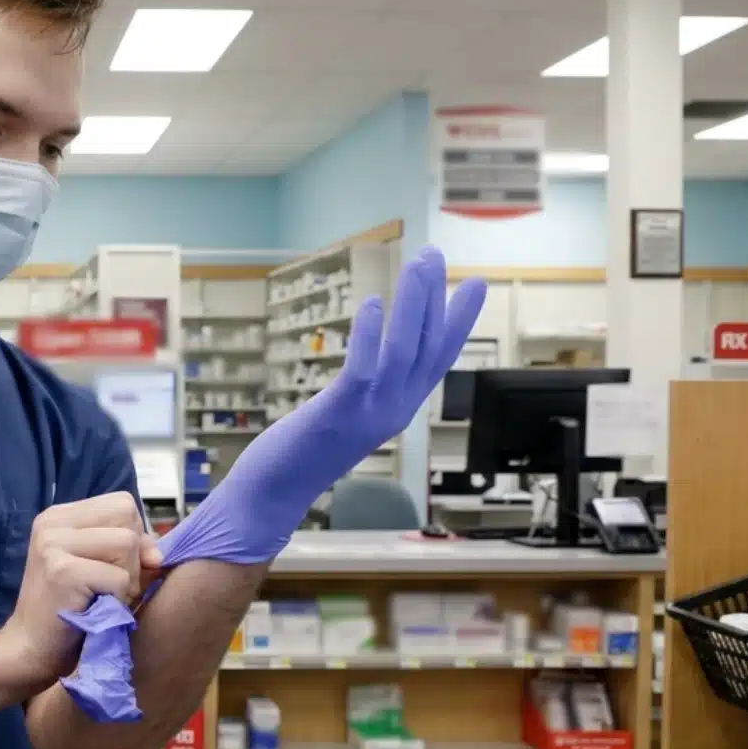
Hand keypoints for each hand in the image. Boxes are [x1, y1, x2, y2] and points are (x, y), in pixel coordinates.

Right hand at [0, 493, 160, 685]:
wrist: (30, 650)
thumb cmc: (71, 611)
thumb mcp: (101, 567)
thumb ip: (131, 550)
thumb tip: (158, 555)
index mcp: (59, 516)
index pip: (122, 503)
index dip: (134, 535)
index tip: (119, 567)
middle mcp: (52, 522)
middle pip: (127, 517)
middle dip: (131, 556)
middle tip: (107, 587)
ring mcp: (53, 543)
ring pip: (127, 543)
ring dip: (126, 580)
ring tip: (100, 599)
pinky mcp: (61, 571)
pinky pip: (119, 578)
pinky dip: (117, 601)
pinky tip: (93, 611)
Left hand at [164, 246, 484, 564]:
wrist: (272, 494)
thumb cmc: (301, 452)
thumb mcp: (346, 416)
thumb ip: (366, 390)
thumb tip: (373, 363)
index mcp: (397, 409)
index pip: (439, 360)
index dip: (459, 322)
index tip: (475, 285)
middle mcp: (392, 411)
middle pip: (428, 349)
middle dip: (437, 299)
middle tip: (437, 254)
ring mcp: (368, 414)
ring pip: (404, 353)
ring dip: (414, 305)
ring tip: (419, 264)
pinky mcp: (337, 414)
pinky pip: (364, 370)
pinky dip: (372, 335)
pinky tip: (373, 302)